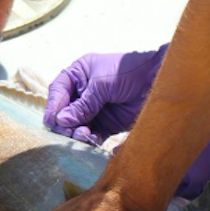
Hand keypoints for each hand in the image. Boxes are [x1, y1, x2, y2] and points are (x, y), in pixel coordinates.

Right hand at [44, 45, 167, 143]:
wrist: (157, 79)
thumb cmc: (128, 72)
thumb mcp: (102, 84)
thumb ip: (82, 104)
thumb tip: (61, 121)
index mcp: (78, 74)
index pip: (57, 91)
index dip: (53, 106)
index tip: (52, 121)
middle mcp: (82, 92)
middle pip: (63, 112)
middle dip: (64, 123)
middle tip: (70, 131)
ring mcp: (94, 108)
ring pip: (75, 125)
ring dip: (76, 132)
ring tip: (84, 134)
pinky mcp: (106, 123)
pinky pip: (91, 134)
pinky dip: (89, 138)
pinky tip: (92, 138)